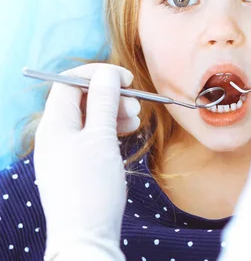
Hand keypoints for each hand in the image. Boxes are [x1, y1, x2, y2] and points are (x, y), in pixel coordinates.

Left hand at [34, 64, 140, 260]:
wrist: (86, 236)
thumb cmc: (92, 188)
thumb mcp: (101, 139)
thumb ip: (104, 103)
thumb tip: (106, 74)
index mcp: (54, 124)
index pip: (69, 82)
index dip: (97, 74)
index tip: (126, 78)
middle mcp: (55, 134)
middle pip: (81, 99)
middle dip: (110, 95)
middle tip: (136, 105)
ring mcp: (65, 150)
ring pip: (89, 117)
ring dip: (113, 112)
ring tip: (135, 121)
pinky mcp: (76, 164)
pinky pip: (92, 136)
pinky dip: (110, 129)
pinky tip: (126, 133)